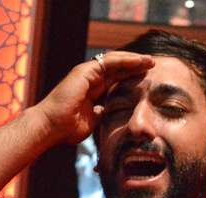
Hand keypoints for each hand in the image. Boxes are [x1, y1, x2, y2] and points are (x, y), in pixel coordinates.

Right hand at [34, 52, 154, 144]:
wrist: (51, 127)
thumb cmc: (66, 129)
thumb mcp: (91, 122)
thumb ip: (100, 114)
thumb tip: (108, 113)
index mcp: (91, 89)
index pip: (116, 79)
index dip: (132, 77)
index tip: (148, 79)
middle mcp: (89, 78)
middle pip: (118, 68)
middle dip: (136, 66)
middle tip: (154, 65)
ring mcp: (87, 73)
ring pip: (116, 61)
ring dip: (134, 60)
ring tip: (151, 61)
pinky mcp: (85, 71)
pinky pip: (110, 61)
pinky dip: (126, 60)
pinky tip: (140, 62)